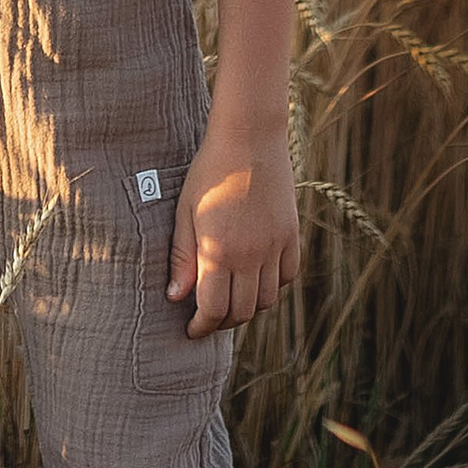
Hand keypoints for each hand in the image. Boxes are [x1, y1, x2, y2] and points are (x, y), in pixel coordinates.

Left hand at [168, 115, 299, 338]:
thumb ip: (182, 257)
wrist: (250, 137)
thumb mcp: (185, 211)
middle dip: (223, 321)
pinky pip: (287, 276)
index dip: (201, 326)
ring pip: (266, 299)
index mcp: (220, 250)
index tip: (192, 330)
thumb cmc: (209, 171)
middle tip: (209, 317)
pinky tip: (256, 278)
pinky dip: (273, 286)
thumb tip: (175, 297)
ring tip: (231, 299)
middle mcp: (251, 255)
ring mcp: (275, 246)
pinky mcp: (291, 234)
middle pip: (242, 311)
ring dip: (248, 307)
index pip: (213, 309)